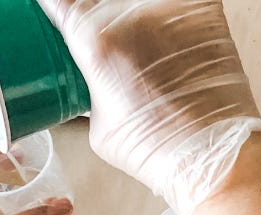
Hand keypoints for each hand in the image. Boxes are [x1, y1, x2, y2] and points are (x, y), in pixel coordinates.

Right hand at [37, 0, 260, 214]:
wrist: (206, 153)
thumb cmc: (152, 146)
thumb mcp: (98, 124)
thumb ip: (90, 89)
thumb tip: (92, 80)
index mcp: (97, 44)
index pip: (61, 3)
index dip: (54, 5)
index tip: (55, 8)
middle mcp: (132, 17)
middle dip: (92, 12)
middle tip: (100, 35)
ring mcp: (170, 9)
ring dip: (128, 12)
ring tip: (134, 40)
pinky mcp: (204, 11)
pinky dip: (164, 11)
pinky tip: (160, 28)